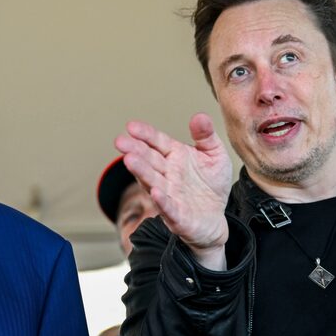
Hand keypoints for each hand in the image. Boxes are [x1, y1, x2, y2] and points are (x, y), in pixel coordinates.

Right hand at [115, 113, 232, 269]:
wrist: (215, 218)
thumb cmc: (212, 185)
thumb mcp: (215, 155)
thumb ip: (206, 136)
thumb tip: (199, 116)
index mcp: (175, 156)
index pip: (157, 142)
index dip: (145, 134)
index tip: (131, 126)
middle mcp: (168, 174)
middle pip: (149, 160)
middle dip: (135, 151)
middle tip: (120, 141)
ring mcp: (170, 195)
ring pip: (153, 181)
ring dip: (141, 172)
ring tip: (129, 160)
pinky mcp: (177, 216)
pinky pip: (168, 208)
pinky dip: (161, 201)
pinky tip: (155, 192)